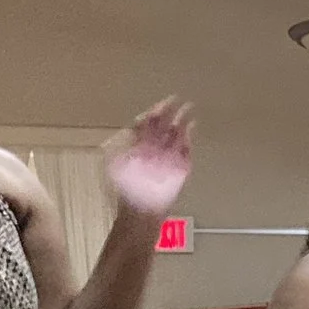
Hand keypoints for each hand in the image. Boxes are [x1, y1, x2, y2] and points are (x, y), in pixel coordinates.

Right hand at [107, 98, 193, 215]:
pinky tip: (192, 126)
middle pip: (166, 124)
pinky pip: (187, 148)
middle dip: (172, 110)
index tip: (164, 100)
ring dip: (183, 119)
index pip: (150, 122)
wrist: (142, 210)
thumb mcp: (117, 163)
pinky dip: (190, 136)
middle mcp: (157, 150)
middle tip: (178, 99)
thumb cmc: (127, 188)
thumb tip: (136, 125)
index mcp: (140, 147)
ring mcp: (171, 159)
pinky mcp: (181, 168)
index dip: (158, 109)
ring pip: (178, 134)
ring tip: (188, 107)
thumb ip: (127, 143)